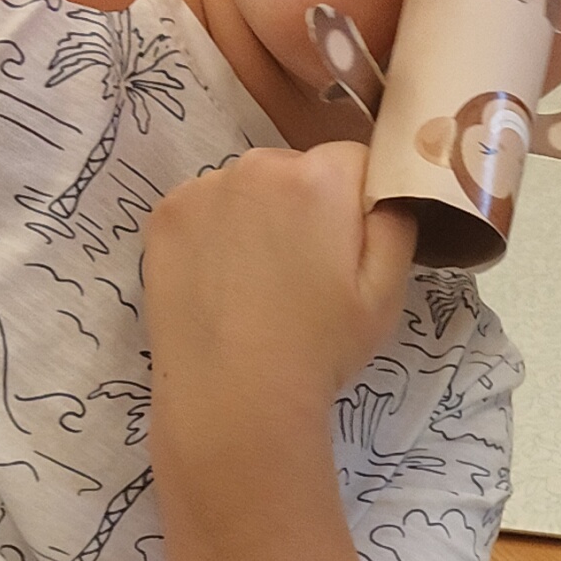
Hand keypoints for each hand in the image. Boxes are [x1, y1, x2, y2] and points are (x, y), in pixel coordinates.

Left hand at [144, 140, 420, 417]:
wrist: (233, 399)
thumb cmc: (319, 348)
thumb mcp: (386, 291)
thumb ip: (395, 222)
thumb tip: (385, 188)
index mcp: (320, 178)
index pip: (355, 161)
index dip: (358, 205)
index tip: (348, 253)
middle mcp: (257, 165)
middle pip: (297, 170)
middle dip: (306, 206)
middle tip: (305, 273)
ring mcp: (202, 188)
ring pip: (249, 189)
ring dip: (259, 217)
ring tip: (259, 282)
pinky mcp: (165, 216)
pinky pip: (205, 207)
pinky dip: (215, 232)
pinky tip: (222, 280)